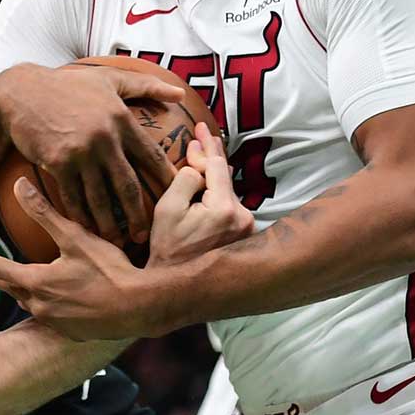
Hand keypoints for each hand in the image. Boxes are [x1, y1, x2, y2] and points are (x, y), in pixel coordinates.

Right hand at [0, 65, 181, 244]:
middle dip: (139, 215)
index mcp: (121, 119)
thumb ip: (146, 85)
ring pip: (100, 198)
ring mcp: (80, 152)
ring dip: (109, 225)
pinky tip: (87, 231)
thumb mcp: (110, 78)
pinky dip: (81, 217)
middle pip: (128, 185)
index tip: (176, 200)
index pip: (151, 156)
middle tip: (145, 236)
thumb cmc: (67, 85)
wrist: (22, 93)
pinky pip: (73, 197)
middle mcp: (105, 138)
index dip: (166, 180)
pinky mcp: (58, 163)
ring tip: (117, 242)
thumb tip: (181, 94)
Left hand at [0, 178, 162, 339]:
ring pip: (30, 304)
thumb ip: (44, 212)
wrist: (139, 308)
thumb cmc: (109, 270)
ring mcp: (55, 322)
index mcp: (36, 282)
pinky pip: (51, 317)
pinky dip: (48, 306)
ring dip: (23, 292)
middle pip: (10, 288)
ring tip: (20, 284)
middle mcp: (40, 305)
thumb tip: (19, 185)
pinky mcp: (71, 332)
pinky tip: (58, 301)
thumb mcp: (75, 237)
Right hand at [147, 123, 253, 266]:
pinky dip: (218, 191)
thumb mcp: (168, 208)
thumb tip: (199, 163)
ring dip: (213, 174)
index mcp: (224, 209)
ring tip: (204, 152)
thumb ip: (185, 179)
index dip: (206, 146)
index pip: (216, 166)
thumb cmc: (167, 248)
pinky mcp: (244, 234)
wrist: (178, 285)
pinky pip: (229, 203)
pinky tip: (210, 179)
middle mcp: (243, 217)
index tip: (199, 128)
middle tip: (202, 133)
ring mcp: (246, 227)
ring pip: (227, 189)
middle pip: (224, 176)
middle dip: (209, 156)